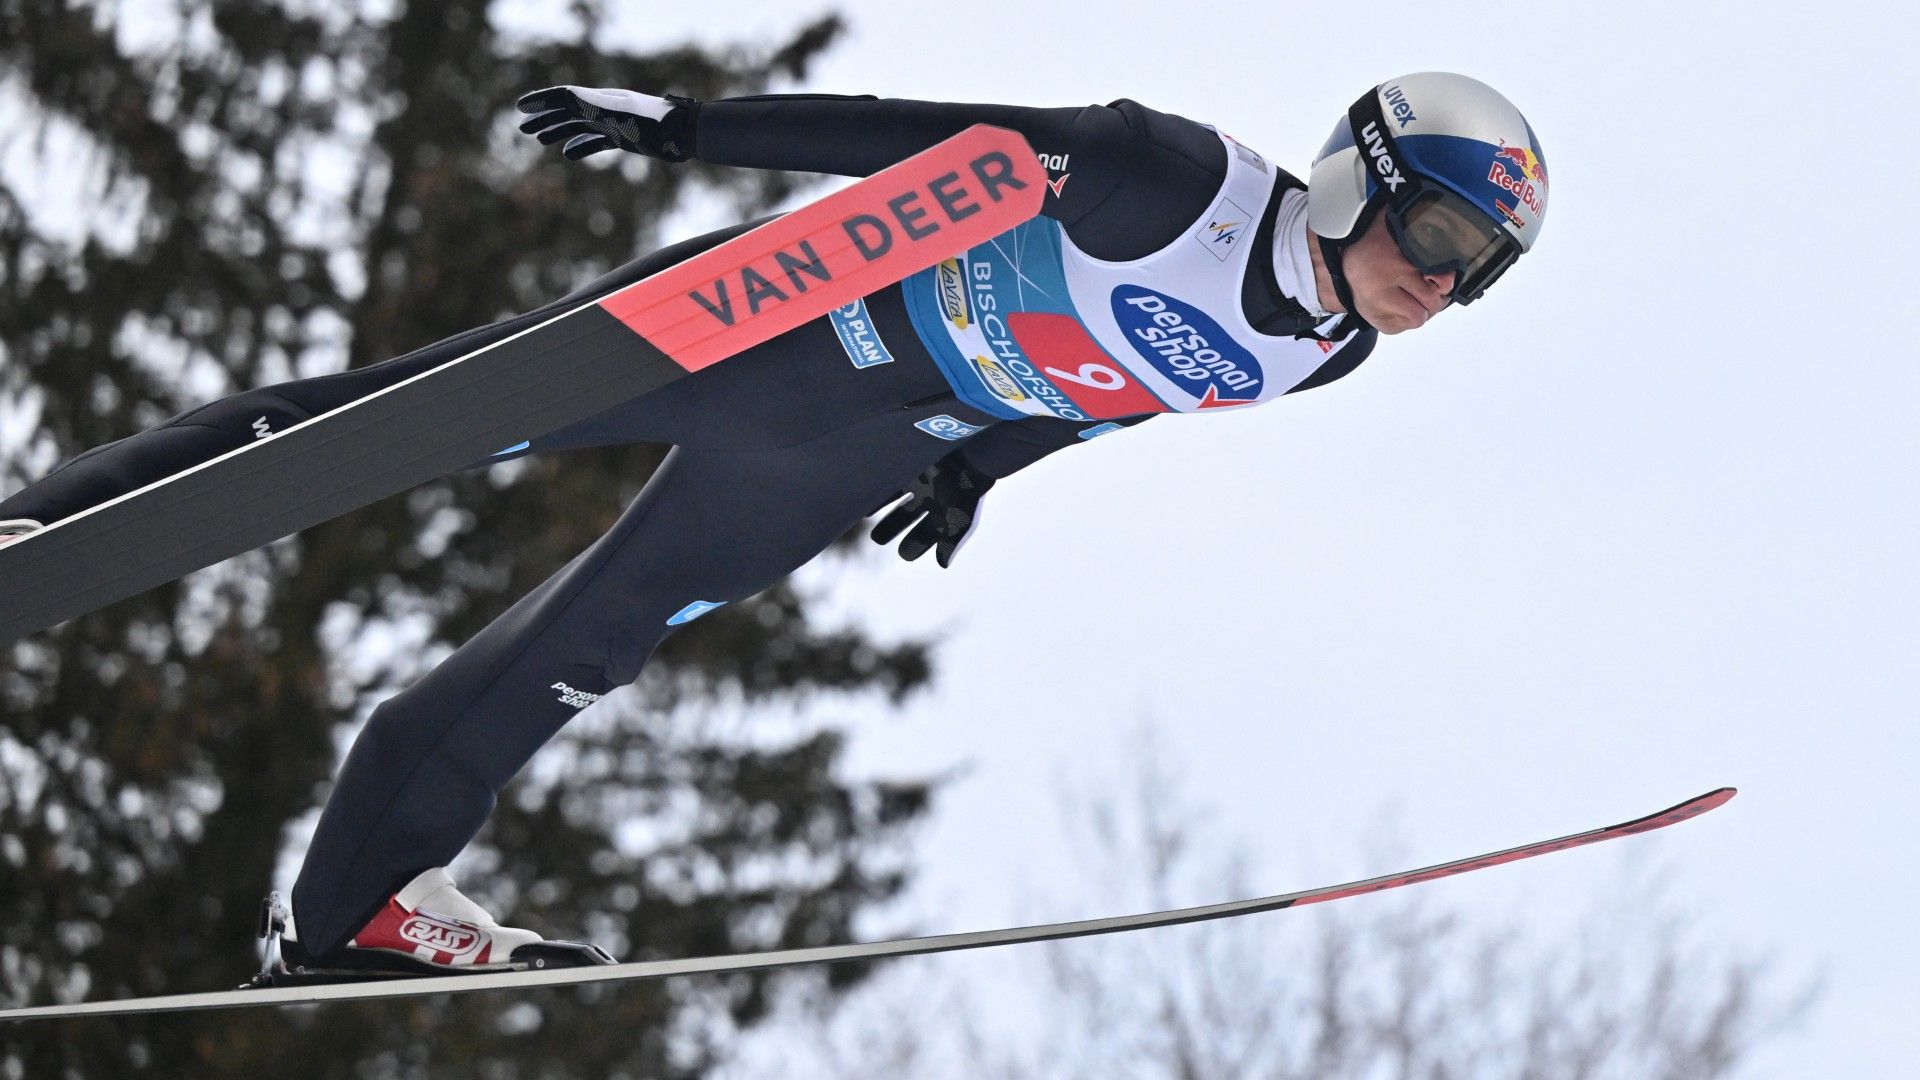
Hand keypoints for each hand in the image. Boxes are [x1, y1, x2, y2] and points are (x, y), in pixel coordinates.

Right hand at [516, 86, 699, 160]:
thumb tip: (564, 96)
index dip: (541, 101)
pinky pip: (597, 140)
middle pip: (568, 110)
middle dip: (544, 118)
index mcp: (600, 99)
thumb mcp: (619, 115)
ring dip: (558, 130)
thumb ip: (592, 105)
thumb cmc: (653, 125)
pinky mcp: (626, 137)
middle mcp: (605, 107)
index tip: (520, 107)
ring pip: (580, 125)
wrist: (683, 135)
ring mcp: (615, 122)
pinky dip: (581, 146)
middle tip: (522, 127)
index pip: (564, 96)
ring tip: (538, 139)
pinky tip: (568, 154)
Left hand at [869, 454, 995, 568]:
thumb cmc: (966, 490)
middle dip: (893, 528)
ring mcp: (919, 481)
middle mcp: (930, 497)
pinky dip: (875, 496)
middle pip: (907, 516)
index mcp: (945, 512)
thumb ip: (951, 545)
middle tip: (878, 539)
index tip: (905, 554)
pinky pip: (887, 483)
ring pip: (895, 499)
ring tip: (864, 517)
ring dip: (881, 511)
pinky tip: (863, 505)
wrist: (967, 451)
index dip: (916, 546)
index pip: (928, 535)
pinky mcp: (908, 465)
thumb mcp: (961, 523)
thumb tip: (943, 565)